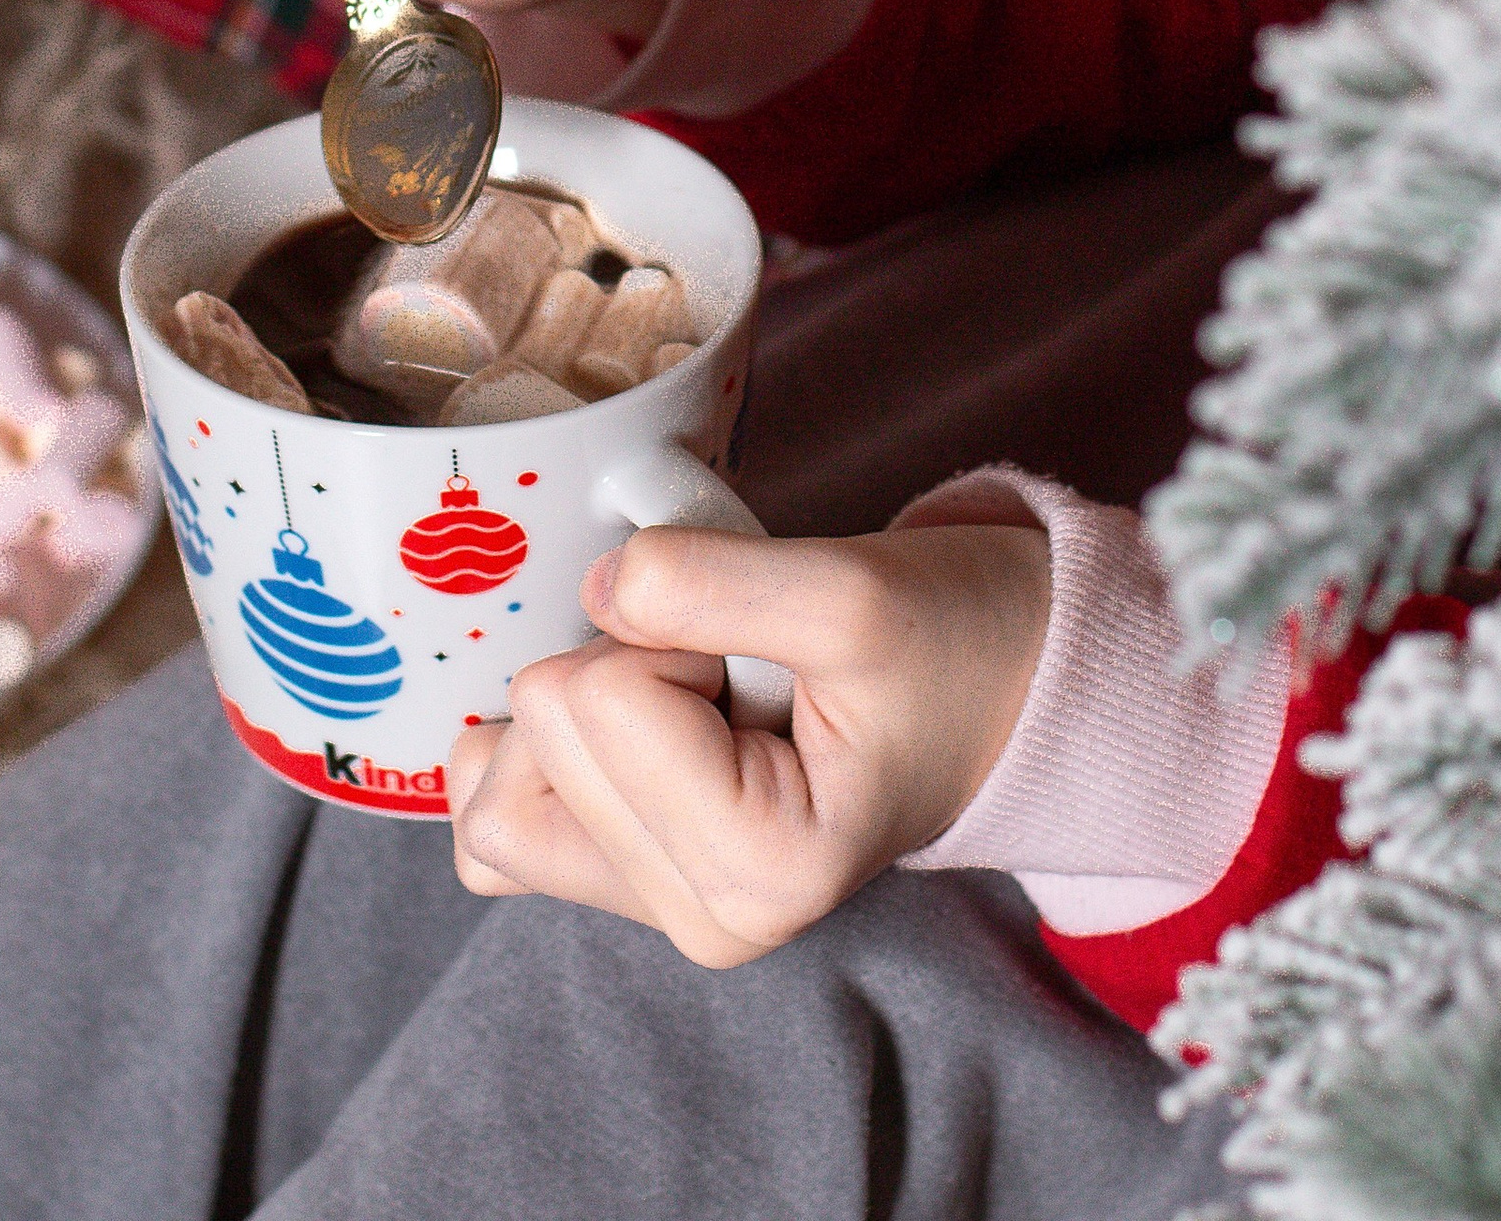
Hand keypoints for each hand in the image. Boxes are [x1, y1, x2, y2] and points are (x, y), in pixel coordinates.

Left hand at [446, 521, 1052, 966]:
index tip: (766, 644)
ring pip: (500, 793)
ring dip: (585, 701)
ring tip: (699, 688)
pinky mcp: (635, 882)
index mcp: (764, 871)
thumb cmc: (947, 643)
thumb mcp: (852, 587)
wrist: (1001, 681)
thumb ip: (709, 581)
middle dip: (626, 662)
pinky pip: (504, 824)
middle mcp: (706, 920)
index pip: (599, 699)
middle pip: (537, 743)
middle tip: (736, 662)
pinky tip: (622, 713)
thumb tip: (590, 592)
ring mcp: (665, 908)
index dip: (674, 629)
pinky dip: (536, 749)